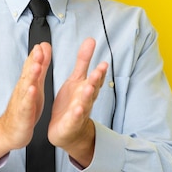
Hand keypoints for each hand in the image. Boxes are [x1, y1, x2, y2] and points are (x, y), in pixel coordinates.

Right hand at [0, 43, 51, 162]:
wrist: (10, 131)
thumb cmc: (25, 107)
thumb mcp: (35, 85)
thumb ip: (39, 67)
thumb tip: (42, 50)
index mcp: (28, 83)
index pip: (31, 66)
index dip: (37, 54)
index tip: (43, 44)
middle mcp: (23, 89)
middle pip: (28, 73)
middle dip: (34, 60)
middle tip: (39, 49)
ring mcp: (22, 101)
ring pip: (26, 86)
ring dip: (31, 76)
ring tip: (37, 66)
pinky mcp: (23, 114)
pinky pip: (26, 105)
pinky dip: (29, 97)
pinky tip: (32, 90)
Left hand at [48, 38, 107, 166]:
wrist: (68, 131)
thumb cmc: (72, 103)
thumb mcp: (77, 79)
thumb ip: (83, 61)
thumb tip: (90, 40)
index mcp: (86, 88)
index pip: (95, 78)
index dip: (99, 72)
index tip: (103, 63)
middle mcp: (85, 100)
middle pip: (92, 89)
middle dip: (95, 81)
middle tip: (98, 72)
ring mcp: (79, 112)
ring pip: (85, 103)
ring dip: (87, 96)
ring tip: (88, 87)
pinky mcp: (70, 124)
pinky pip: (74, 119)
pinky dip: (76, 115)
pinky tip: (77, 109)